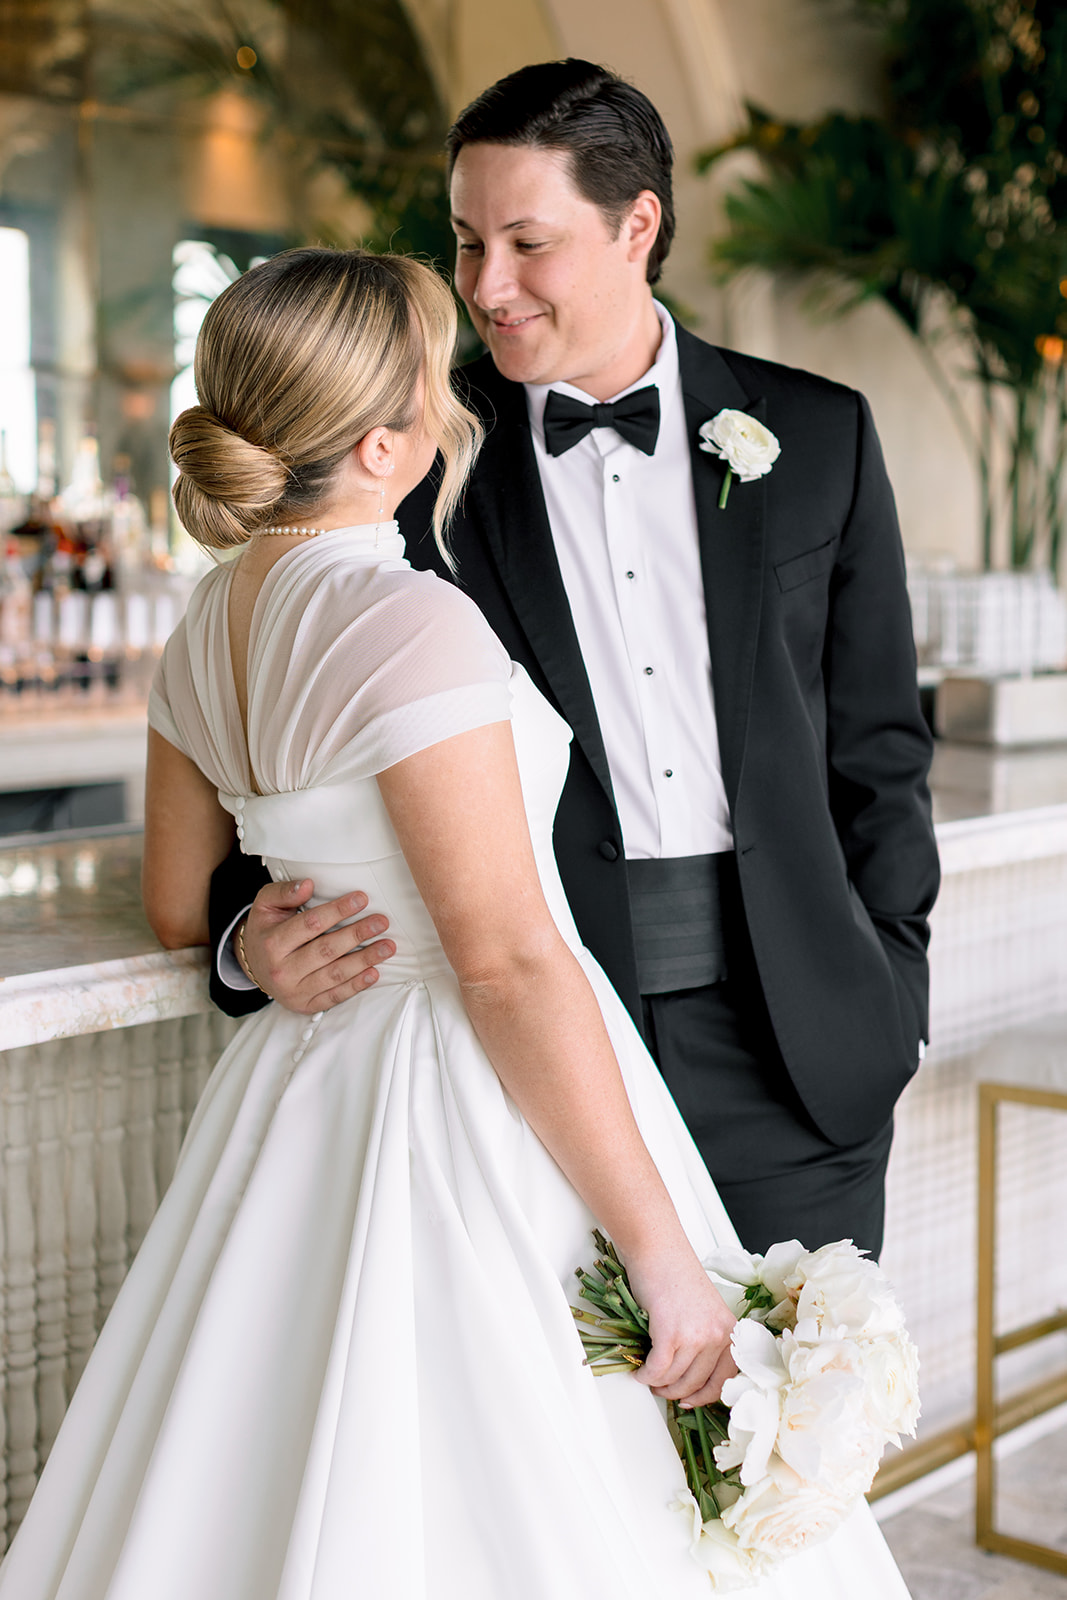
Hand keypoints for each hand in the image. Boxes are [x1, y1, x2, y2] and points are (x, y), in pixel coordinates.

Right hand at [240, 879, 395, 1014]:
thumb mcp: (265, 905)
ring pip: (334, 975)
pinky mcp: (306, 1005)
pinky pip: (335, 996)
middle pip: (326, 950)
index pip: (311, 924)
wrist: (253, 964)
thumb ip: (285, 892)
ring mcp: (295, 991)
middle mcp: (283, 970)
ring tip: (387, 946)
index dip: (337, 911)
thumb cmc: (266, 930)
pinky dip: (356, 986)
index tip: (361, 899)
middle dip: (357, 935)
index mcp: (273, 943)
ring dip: (364, 960)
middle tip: (381, 922)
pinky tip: (374, 973)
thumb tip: (308, 884)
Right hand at [626, 1243, 737, 1408]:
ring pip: (675, 1379)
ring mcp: (696, 1336)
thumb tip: (691, 1372)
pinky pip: (657, 1369)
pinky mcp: (671, 1334)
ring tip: (648, 1377)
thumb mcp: (704, 1310)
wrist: (659, 1249)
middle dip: (676, 1392)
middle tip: (661, 1388)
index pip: (724, 1379)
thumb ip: (705, 1338)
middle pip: (697, 1383)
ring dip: (658, 1384)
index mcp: (729, 1329)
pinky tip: (640, 1371)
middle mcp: (717, 1334)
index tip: (690, 1400)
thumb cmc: (676, 1273)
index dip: (704, 1396)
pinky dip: (645, 1374)